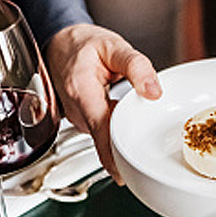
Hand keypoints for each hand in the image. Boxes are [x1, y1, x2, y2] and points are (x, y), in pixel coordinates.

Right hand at [45, 23, 161, 182]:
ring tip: (144, 128)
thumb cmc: (83, 45)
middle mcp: (78, 110)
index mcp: (82, 91)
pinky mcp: (86, 121)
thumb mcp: (113, 46)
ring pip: (107, 138)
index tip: (124, 172)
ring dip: (126, 137)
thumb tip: (154, 91)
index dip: (111, 154)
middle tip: (153, 152)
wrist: (61, 44)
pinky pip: (105, 132)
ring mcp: (81, 119)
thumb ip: (136, 66)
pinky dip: (120, 131)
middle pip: (105, 140)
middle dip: (127, 149)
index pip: (99, 129)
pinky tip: (131, 122)